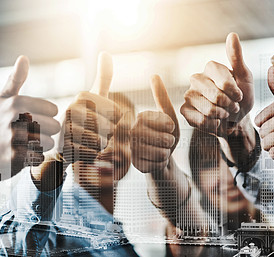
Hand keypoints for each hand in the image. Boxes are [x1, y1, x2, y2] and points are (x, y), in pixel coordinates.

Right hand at [0, 56, 59, 175]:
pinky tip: (24, 152)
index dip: (47, 113)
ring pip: (49, 143)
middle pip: (54, 126)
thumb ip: (16, 79)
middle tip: (35, 130)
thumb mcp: (3, 97)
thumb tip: (24, 58)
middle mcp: (14, 120)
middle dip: (48, 130)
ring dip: (43, 144)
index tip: (37, 114)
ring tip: (29, 141)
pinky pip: (39, 157)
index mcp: (16, 103)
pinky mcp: (12, 160)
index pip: (53, 108)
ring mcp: (12, 141)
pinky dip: (35, 156)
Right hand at [61, 52, 132, 181]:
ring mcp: (64, 128)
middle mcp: (70, 109)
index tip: (102, 119)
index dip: (116, 121)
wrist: (65, 145)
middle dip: (108, 135)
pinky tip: (82, 151)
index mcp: (83, 96)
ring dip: (100, 146)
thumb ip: (103, 77)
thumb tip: (105, 52)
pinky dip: (91, 156)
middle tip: (94, 133)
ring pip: (101, 141)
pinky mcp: (61, 147)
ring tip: (88, 141)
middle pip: (111, 127)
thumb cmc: (85, 119)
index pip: (118, 113)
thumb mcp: (96, 96)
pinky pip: (91, 154)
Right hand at [131, 75, 178, 172]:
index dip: (172, 128)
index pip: (168, 123)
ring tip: (160, 149)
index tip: (166, 128)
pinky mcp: (136, 164)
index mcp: (141, 116)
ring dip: (167, 152)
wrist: (160, 156)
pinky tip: (155, 160)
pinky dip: (162, 163)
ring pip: (162, 153)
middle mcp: (132, 131)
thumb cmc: (165, 133)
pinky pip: (158, 164)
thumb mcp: (168, 115)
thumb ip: (161, 96)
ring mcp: (133, 149)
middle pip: (165, 139)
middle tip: (164, 141)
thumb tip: (153, 74)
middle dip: (170, 142)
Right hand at [180, 32, 253, 136]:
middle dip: (230, 105)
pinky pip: (200, 121)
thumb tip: (232, 34)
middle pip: (216, 96)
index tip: (239, 95)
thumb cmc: (241, 97)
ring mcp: (188, 94)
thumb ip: (237, 58)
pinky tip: (215, 121)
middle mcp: (196, 78)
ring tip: (224, 113)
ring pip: (209, 109)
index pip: (225, 82)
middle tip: (232, 106)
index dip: (236, 93)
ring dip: (222, 115)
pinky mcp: (184, 110)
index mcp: (210, 67)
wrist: (235, 120)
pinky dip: (213, 124)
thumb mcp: (245, 77)